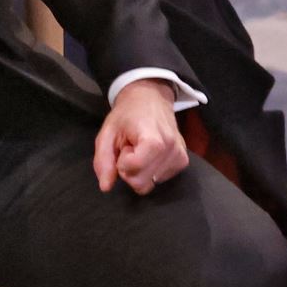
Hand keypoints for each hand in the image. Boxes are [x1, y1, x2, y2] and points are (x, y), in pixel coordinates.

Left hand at [93, 78, 189, 195]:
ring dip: (140, 170)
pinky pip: (160, 180)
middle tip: (130, 148)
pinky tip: (149, 153)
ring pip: (151, 184)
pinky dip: (151, 170)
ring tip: (140, 149)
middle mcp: (171, 150)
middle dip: (129, 169)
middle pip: (142, 184)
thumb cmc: (127, 114)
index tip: (124, 146)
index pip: (133, 170)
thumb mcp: (107, 132)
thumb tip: (105, 188)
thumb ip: (103, 160)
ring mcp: (180, 156)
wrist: (150, 98)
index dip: (121, 162)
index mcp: (154, 141)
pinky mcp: (183, 161)